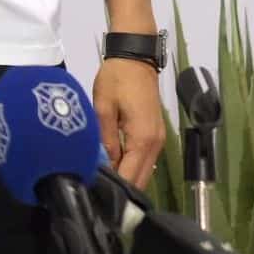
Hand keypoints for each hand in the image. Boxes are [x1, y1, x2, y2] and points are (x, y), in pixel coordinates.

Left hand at [93, 57, 165, 187]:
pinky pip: (144, 159)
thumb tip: (102, 166)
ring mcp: (158, 140)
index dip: (115, 189)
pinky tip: (113, 166)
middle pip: (141, 179)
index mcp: (142, 139)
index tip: (95, 194)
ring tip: (101, 181)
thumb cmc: (116, 80)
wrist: (134, 58)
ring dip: (126, 178)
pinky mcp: (155, 135)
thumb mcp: (103, 108)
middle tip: (95, 191)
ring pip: (143, 171)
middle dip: (122, 188)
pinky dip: (131, 166)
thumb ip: (105, 140)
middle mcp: (155, 145)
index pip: (131, 176)